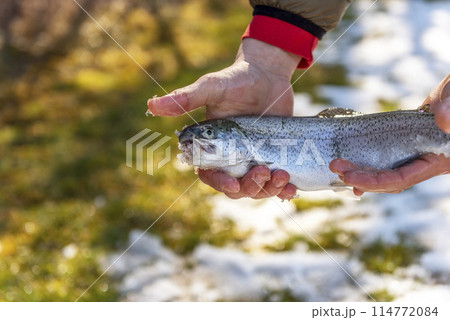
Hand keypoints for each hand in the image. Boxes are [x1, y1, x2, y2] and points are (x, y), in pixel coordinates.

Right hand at [148, 38, 299, 199]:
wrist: (266, 74)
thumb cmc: (235, 79)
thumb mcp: (212, 87)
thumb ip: (186, 98)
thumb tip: (151, 105)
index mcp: (212, 148)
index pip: (210, 175)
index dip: (220, 183)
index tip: (233, 182)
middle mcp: (231, 158)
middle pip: (237, 188)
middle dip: (250, 187)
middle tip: (264, 171)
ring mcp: (253, 160)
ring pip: (257, 188)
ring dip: (268, 189)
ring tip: (282, 175)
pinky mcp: (273, 158)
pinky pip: (277, 182)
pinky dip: (284, 189)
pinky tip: (292, 188)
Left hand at [330, 74, 449, 195]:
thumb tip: (443, 120)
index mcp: (436, 161)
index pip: (400, 179)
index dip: (373, 181)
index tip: (349, 177)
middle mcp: (422, 162)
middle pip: (388, 180)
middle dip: (361, 177)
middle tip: (336, 166)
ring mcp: (413, 153)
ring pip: (385, 172)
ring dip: (362, 172)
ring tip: (338, 170)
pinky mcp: (404, 141)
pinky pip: (385, 156)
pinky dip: (369, 160)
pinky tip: (351, 162)